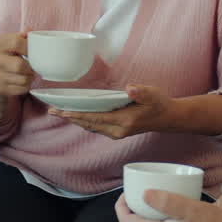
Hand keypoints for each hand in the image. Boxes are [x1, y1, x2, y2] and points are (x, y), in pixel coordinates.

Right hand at [0, 32, 33, 96]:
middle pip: (19, 65)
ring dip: (29, 78)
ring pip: (22, 79)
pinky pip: (21, 88)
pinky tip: (22, 82)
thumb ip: (23, 37)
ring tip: (28, 74)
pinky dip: (26, 86)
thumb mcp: (13, 44)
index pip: (16, 42)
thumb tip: (29, 30)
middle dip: (31, 68)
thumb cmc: (8, 57)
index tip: (35, 52)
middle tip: (33, 67)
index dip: (29, 48)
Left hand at [48, 84, 169, 138]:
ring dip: (75, 120)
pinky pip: (96, 127)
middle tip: (51, 110)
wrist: (169, 118)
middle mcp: (117, 130)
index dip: (78, 115)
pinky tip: (76, 116)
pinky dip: (84, 121)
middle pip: (89, 124)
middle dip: (70, 118)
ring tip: (58, 112)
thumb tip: (130, 89)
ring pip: (91, 127)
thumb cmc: (160, 104)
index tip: (63, 112)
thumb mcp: (153, 94)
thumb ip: (142, 91)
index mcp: (124, 121)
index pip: (95, 118)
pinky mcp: (117, 131)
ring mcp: (117, 132)